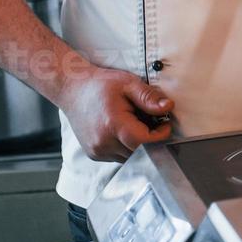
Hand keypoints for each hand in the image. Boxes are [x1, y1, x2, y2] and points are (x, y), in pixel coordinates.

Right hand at [57, 67, 172, 162]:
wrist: (72, 89)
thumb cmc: (100, 85)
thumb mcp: (128, 83)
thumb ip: (148, 97)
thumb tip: (168, 107)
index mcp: (113, 124)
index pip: (145, 141)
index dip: (160, 134)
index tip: (165, 123)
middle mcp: (103, 142)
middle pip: (139, 152)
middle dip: (151, 140)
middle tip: (154, 123)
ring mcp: (97, 150)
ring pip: (130, 158)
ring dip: (139, 146)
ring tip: (137, 125)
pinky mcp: (94, 154)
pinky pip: (119, 157)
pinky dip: (126, 148)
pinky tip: (124, 131)